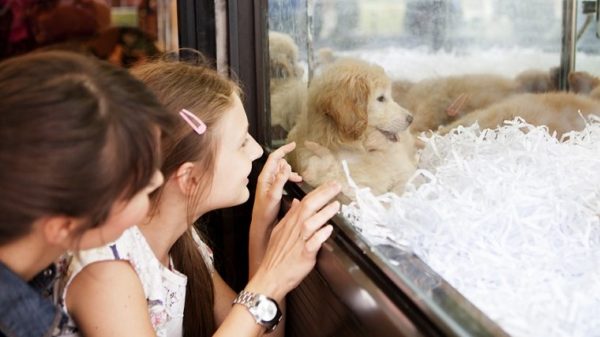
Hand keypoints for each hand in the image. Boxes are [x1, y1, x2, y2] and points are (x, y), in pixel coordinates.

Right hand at [246, 181, 341, 301]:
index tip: (330, 184)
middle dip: (323, 195)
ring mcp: (298, 242)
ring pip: (310, 223)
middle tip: (336, 186)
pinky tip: (328, 230)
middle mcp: (294, 229)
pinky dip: (320, 236)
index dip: (318, 192)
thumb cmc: (276, 256)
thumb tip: (297, 202)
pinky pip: (312, 244)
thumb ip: (290, 216)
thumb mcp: (279, 231)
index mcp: (289, 223)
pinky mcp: (303, 255)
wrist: (270, 277)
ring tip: (335, 205)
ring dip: (323, 213)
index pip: (304, 202)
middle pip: (308, 207)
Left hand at [251, 142, 301, 228]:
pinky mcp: (273, 187)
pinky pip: (282, 177)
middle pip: (278, 163)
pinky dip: (290, 177)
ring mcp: (269, 182)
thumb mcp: (274, 195)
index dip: (284, 149)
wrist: (261, 223)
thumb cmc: (265, 211)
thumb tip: (287, 166)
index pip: (274, 158)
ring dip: (290, 172)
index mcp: (265, 177)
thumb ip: (280, 180)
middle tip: (296, 165)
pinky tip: (296, 180)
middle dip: (288, 162)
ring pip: (281, 170)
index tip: (293, 145)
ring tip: (298, 178)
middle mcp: (266, 177)